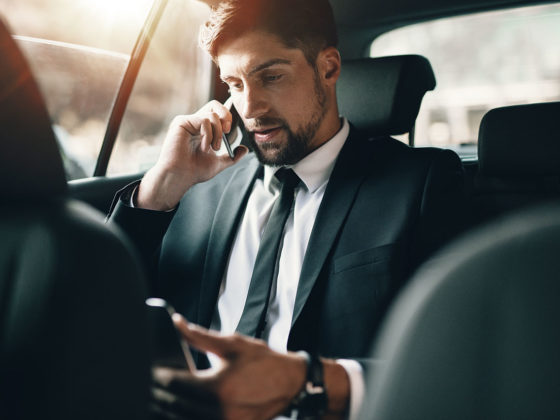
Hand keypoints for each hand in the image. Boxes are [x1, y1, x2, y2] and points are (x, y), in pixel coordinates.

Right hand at [137, 100, 248, 210]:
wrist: (181, 176)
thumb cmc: (195, 171)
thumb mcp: (219, 163)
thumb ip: (232, 157)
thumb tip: (244, 149)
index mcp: (202, 130)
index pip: (217, 113)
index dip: (227, 116)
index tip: (229, 130)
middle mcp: (194, 123)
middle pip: (215, 105)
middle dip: (226, 116)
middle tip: (227, 131)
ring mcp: (188, 121)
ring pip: (212, 115)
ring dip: (218, 133)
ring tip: (213, 148)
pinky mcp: (181, 122)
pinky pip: (203, 120)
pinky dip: (208, 135)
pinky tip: (204, 147)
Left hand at [151, 315, 306, 419]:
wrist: (290, 381)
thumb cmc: (262, 360)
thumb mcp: (231, 344)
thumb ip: (200, 336)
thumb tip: (178, 323)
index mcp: (216, 386)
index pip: (174, 384)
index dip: (157, 377)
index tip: (149, 370)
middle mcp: (218, 409)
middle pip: (175, 406)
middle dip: (160, 394)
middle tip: (150, 384)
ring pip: (185, 417)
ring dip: (171, 407)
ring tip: (162, 396)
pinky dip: (188, 413)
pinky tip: (183, 406)